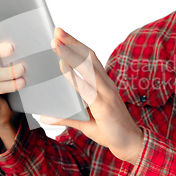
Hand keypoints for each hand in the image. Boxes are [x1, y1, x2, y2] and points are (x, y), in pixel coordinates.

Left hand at [41, 28, 143, 164]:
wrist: (130, 145)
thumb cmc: (109, 130)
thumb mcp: (84, 122)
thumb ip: (66, 116)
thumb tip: (44, 116)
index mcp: (102, 84)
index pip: (89, 58)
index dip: (75, 45)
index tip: (61, 35)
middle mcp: (106, 85)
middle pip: (88, 57)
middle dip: (72, 42)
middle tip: (56, 30)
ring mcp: (106, 94)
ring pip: (88, 68)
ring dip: (71, 55)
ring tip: (57, 44)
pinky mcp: (104, 106)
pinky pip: (88, 89)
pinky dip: (75, 78)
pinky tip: (64, 69)